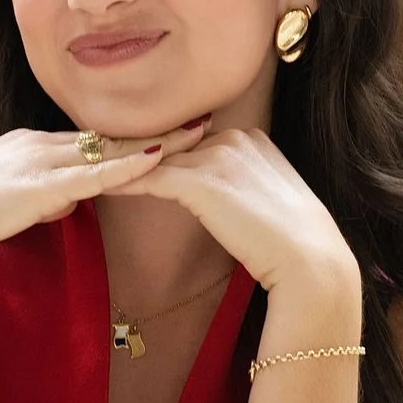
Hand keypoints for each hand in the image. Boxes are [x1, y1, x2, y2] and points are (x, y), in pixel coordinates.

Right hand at [0, 118, 211, 267]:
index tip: (166, 134)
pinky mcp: (39, 186)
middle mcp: (38, 146)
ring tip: (196, 135)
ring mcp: (39, 162)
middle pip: (109, 137)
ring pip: (110, 150)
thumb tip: (64, 201)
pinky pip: (94, 174)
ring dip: (156, 144)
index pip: (89, 141)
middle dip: (156, 133)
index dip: (130, 138)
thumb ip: (36, 198)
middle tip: (200, 123)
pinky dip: (129, 166)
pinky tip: (159, 160)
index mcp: (27, 148)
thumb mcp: (2, 203)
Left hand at [111, 123, 355, 308]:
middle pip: (174, 146)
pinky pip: (150, 177)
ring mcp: (219, 157)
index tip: (138, 160)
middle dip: (140, 155)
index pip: (197, 144)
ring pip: (158, 158)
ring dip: (125, 165)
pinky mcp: (202, 182)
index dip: (168, 156)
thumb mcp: (272, 204)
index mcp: (254, 140)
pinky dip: (123, 181)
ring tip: (91, 169)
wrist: (311, 264)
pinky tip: (98, 185)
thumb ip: (247, 189)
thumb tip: (229, 202)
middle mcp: (235, 138)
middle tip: (101, 159)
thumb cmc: (294, 245)